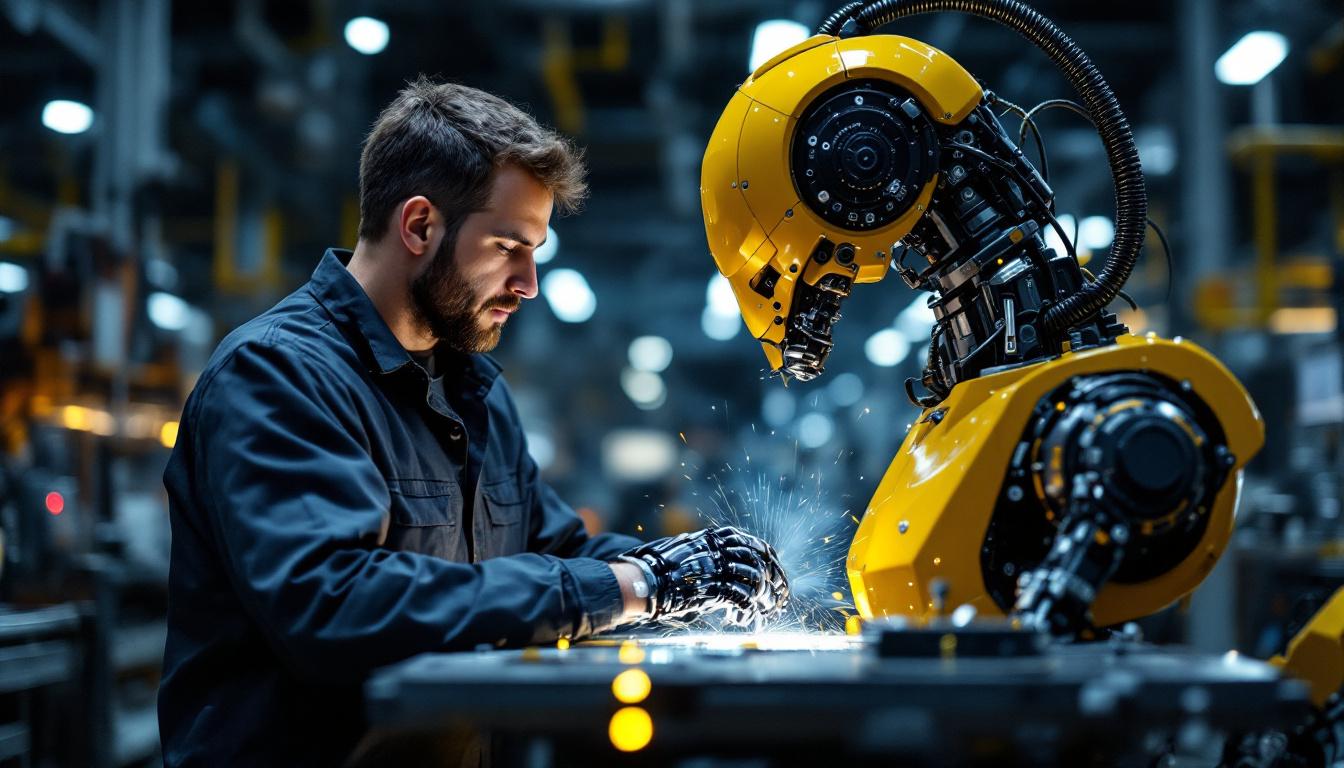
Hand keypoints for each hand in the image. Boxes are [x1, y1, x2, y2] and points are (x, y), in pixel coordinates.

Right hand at [620, 526, 788, 626]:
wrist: (643, 580)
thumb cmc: (660, 568)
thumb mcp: (687, 551)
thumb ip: (707, 555)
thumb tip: (724, 566)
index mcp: (713, 538)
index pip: (753, 544)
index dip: (769, 561)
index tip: (776, 575)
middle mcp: (718, 548)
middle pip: (760, 559)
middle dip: (775, 579)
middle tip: (780, 596)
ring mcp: (716, 566)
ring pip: (755, 577)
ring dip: (764, 596)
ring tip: (765, 611)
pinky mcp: (713, 586)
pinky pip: (742, 596)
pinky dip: (748, 608)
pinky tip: (744, 618)